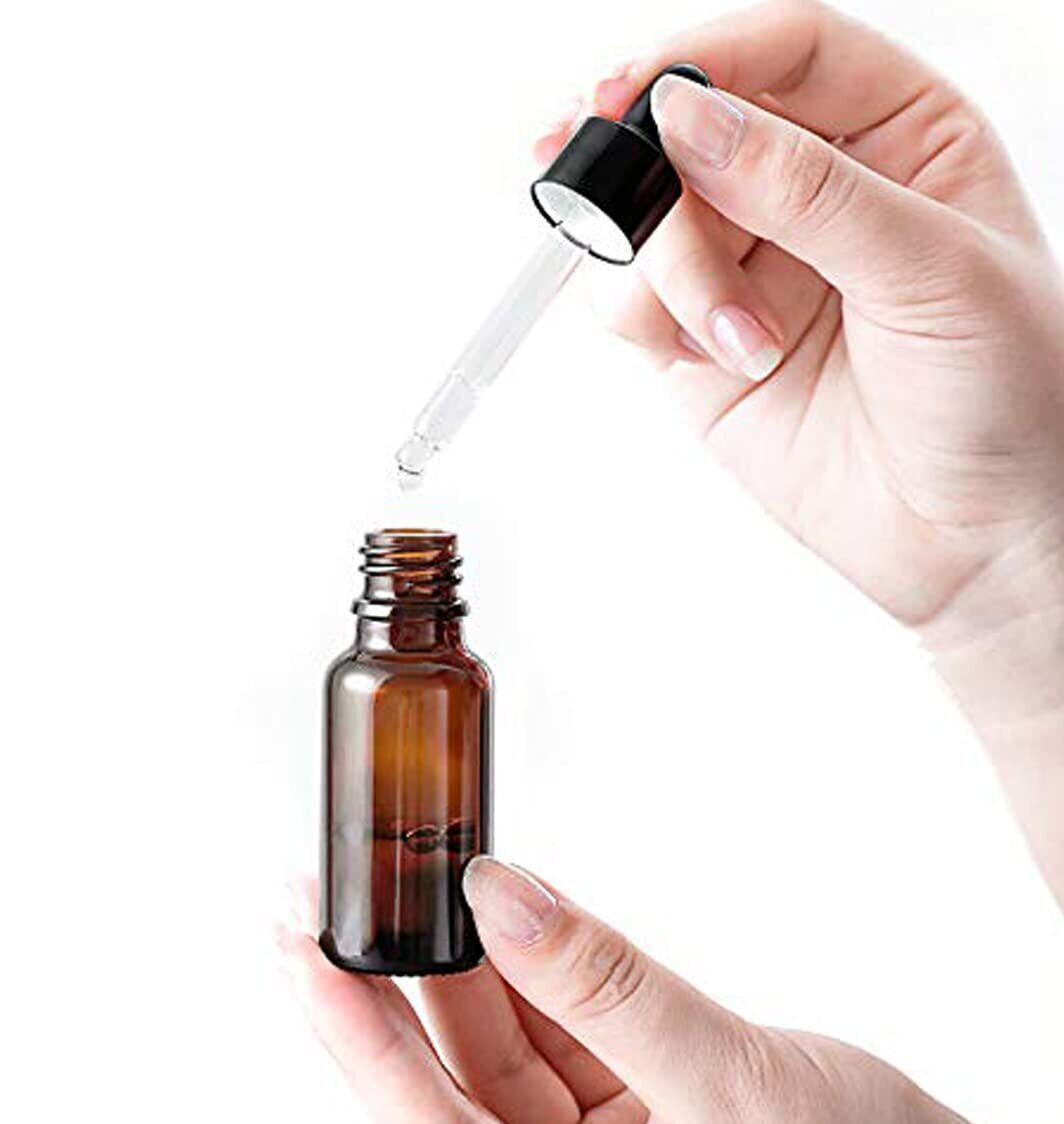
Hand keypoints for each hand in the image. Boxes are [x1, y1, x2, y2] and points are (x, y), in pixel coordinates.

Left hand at [277, 859, 967, 1122]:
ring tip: (421, 875)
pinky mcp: (629, 1098)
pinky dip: (534, 965)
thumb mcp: (729, 1082)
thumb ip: (606, 988)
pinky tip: (506, 912)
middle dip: (395, 974)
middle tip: (344, 883)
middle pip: (447, 1071)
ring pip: (500, 1038)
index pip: (417, 1114)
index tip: (301, 939)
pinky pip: (558, 1024)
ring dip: (466, 958)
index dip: (349, 1026)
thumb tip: (502, 898)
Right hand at [539, 0, 1063, 628]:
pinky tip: (720, 357)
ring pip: (646, 216)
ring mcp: (749, 264)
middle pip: (692, 126)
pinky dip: (647, 320)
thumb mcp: (931, 272)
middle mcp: (812, 190)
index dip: (705, 58)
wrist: (972, 537)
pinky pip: (630, 297)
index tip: (639, 93)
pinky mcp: (702, 335)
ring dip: (666, 270)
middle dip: (650, 165)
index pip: (786, 53)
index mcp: (898, 135)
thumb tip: (690, 121)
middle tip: (608, 183)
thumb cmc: (1006, 396)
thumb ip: (809, 190)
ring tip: (734, 338)